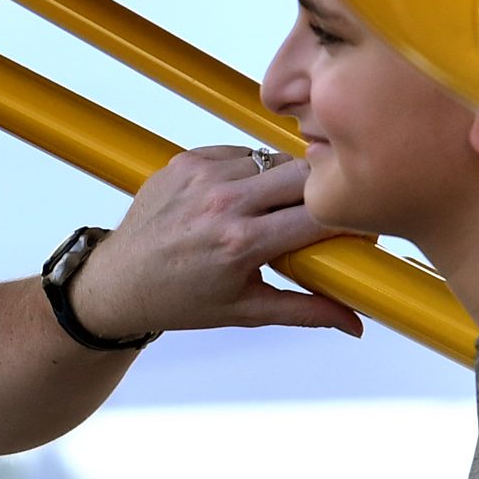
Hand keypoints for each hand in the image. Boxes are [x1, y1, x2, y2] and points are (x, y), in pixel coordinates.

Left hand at [69, 146, 363, 340]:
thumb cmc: (180, 300)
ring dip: (286, 179)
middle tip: (329, 209)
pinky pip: (239, 153)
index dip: (347, 219)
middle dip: (323, 190)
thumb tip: (356, 325)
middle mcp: (221, 203)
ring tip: (283, 207)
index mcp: (240, 243)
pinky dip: (251, 170)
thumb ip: (307, 311)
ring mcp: (201, 176)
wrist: (118, 282)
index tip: (360, 226)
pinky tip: (247, 195)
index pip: (318, 216)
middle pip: (301, 175)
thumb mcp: (246, 311)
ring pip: (272, 159)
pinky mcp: (186, 160)